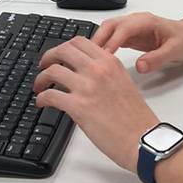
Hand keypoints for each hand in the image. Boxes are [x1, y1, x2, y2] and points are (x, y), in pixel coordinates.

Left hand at [34, 37, 158, 170]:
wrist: (142, 140)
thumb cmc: (136, 118)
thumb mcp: (124, 83)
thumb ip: (104, 73)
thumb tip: (82, 74)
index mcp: (110, 62)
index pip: (80, 42)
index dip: (64, 47)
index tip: (58, 56)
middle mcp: (98, 70)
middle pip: (63, 50)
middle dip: (49, 57)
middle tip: (44, 67)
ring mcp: (87, 87)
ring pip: (52, 71)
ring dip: (41, 79)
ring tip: (40, 87)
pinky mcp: (78, 107)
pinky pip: (50, 95)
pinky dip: (41, 98)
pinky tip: (42, 103)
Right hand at [90, 11, 182, 74]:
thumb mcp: (175, 51)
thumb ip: (157, 58)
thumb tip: (140, 66)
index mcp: (146, 21)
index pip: (123, 28)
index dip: (112, 41)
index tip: (103, 56)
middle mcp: (135, 21)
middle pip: (110, 25)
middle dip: (98, 39)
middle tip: (88, 57)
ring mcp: (131, 27)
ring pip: (108, 30)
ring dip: (98, 42)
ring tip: (89, 59)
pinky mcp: (129, 35)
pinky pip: (111, 37)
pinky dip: (103, 46)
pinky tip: (97, 59)